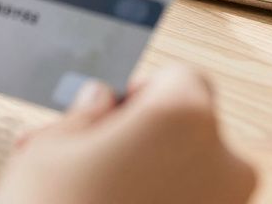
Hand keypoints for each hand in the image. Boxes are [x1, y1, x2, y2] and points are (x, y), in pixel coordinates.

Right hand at [0, 66, 256, 203]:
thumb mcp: (49, 150)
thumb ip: (86, 114)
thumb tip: (100, 100)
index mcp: (185, 116)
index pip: (180, 79)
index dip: (139, 94)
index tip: (109, 115)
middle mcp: (221, 163)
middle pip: (187, 130)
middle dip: (139, 140)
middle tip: (84, 160)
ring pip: (185, 176)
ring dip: (142, 178)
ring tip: (82, 194)